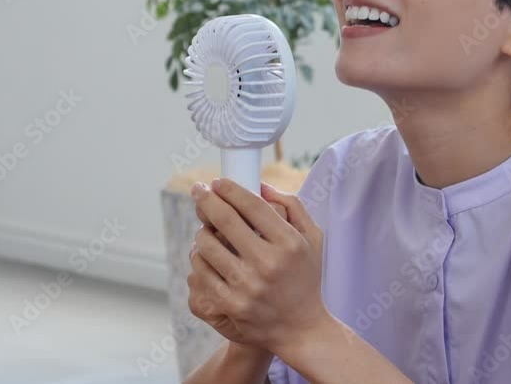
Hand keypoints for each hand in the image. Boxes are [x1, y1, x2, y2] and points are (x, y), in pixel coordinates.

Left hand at [186, 180, 290, 347]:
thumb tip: (260, 186)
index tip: (218, 182)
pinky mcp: (230, 304)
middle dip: (206, 200)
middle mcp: (268, 263)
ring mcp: (247, 286)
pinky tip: (203, 256)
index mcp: (290, 243)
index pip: (253, 206)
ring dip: (201, 233)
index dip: (231, 190)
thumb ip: (292, 206)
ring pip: (206, 246)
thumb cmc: (306, 278)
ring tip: (205, 231)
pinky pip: (201, 273)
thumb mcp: (312, 238)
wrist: (301, 328)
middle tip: (198, 190)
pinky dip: (199, 260)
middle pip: (225, 221)